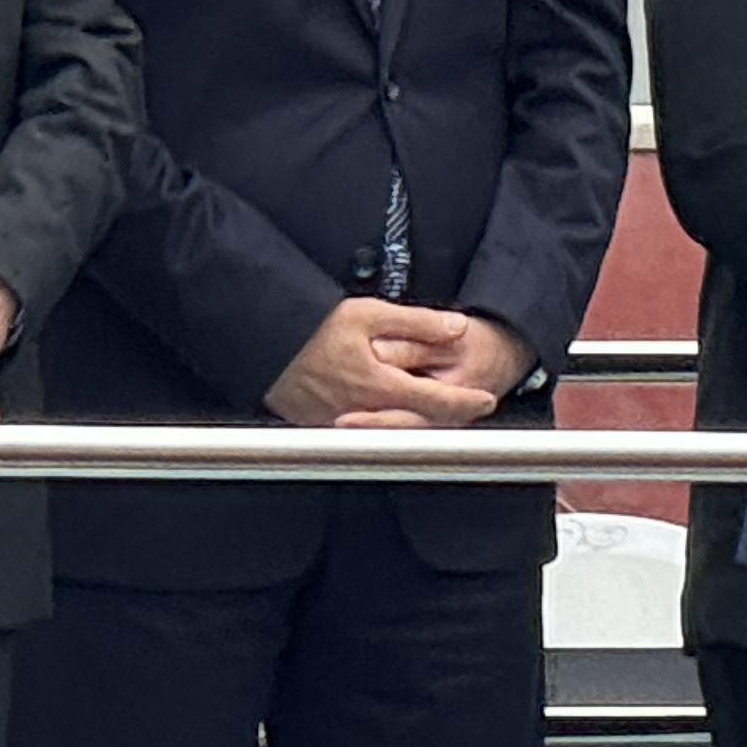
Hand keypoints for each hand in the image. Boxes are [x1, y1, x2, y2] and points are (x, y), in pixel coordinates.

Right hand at [267, 298, 497, 429]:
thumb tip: (456, 328)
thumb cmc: (308, 329)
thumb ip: (416, 323)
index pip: (436, 401)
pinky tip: (390, 409)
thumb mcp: (366, 314)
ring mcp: (344, 425)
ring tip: (437, 407)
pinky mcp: (324, 428)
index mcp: (380, 385)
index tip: (486, 400)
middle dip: (448, 417)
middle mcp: (365, 413)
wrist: (260, 346)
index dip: (465, 403)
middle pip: (419, 424)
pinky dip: (384, 424)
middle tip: (469, 406)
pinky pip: (364, 432)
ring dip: (418, 422)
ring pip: (393, 432)